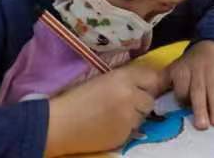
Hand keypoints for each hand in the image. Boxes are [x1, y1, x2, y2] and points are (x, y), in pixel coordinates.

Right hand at [44, 62, 167, 156]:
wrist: (60, 124)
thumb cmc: (77, 98)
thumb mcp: (103, 79)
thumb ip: (126, 78)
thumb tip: (148, 80)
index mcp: (122, 77)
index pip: (152, 77)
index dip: (148, 82)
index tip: (143, 86)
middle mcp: (130, 95)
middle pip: (150, 99)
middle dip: (142, 100)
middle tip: (126, 102)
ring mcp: (128, 117)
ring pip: (143, 116)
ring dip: (135, 114)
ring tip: (116, 114)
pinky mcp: (124, 135)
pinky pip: (134, 129)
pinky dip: (126, 128)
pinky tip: (110, 125)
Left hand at [165, 40, 213, 129]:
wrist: (209, 46)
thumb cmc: (188, 64)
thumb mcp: (174, 68)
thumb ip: (164, 82)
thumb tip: (151, 99)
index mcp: (182, 69)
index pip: (181, 85)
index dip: (183, 97)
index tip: (184, 107)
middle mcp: (197, 70)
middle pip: (198, 90)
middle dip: (200, 108)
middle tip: (202, 125)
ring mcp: (213, 71)